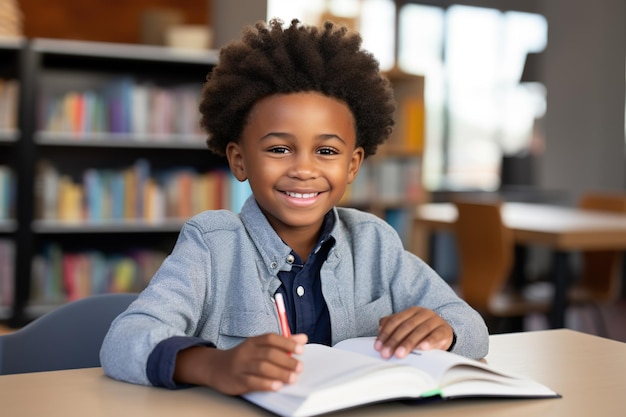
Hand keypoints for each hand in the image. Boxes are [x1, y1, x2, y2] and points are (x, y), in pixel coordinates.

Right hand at [174, 333, 307, 394]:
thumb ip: (282, 343)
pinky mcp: (237, 380)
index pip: (271, 338)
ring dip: (280, 373)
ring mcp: (241, 366)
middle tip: (300, 367)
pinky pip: (252, 381)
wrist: (215, 367)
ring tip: (293, 378)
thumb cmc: (244, 357)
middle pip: (269, 353)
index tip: (301, 349)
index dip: (286, 343)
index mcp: (254, 341)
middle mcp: (247, 352)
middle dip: (287, 360)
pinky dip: (266, 384)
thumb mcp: (260, 346)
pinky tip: (277, 386)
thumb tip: (303, 339)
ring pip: (262, 367)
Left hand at [374, 307, 453, 358]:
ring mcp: (435, 321)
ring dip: (408, 343)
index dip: (385, 334)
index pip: (395, 321)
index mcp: (411, 311)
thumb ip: (393, 326)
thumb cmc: (422, 331)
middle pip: (406, 327)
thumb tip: (380, 330)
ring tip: (400, 354)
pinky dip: (429, 342)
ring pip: (420, 331)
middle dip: (394, 341)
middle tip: (386, 354)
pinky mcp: (445, 330)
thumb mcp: (407, 327)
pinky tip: (422, 348)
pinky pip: (436, 335)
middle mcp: (423, 313)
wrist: (445, 333)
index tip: (378, 347)